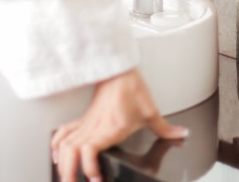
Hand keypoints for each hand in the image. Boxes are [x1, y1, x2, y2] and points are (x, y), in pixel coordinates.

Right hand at [50, 69, 187, 181]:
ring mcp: (86, 123)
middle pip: (70, 151)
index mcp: (109, 128)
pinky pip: (64, 132)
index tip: (96, 180)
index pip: (89, 150)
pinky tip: (57, 154)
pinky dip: (57, 144)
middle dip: (68, 171)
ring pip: (64, 143)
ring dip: (61, 161)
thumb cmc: (130, 87)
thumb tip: (181, 134)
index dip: (88, 167)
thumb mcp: (150, 111)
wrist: (118, 69)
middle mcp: (94, 127)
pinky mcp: (84, 118)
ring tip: (65, 176)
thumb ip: (165, 128)